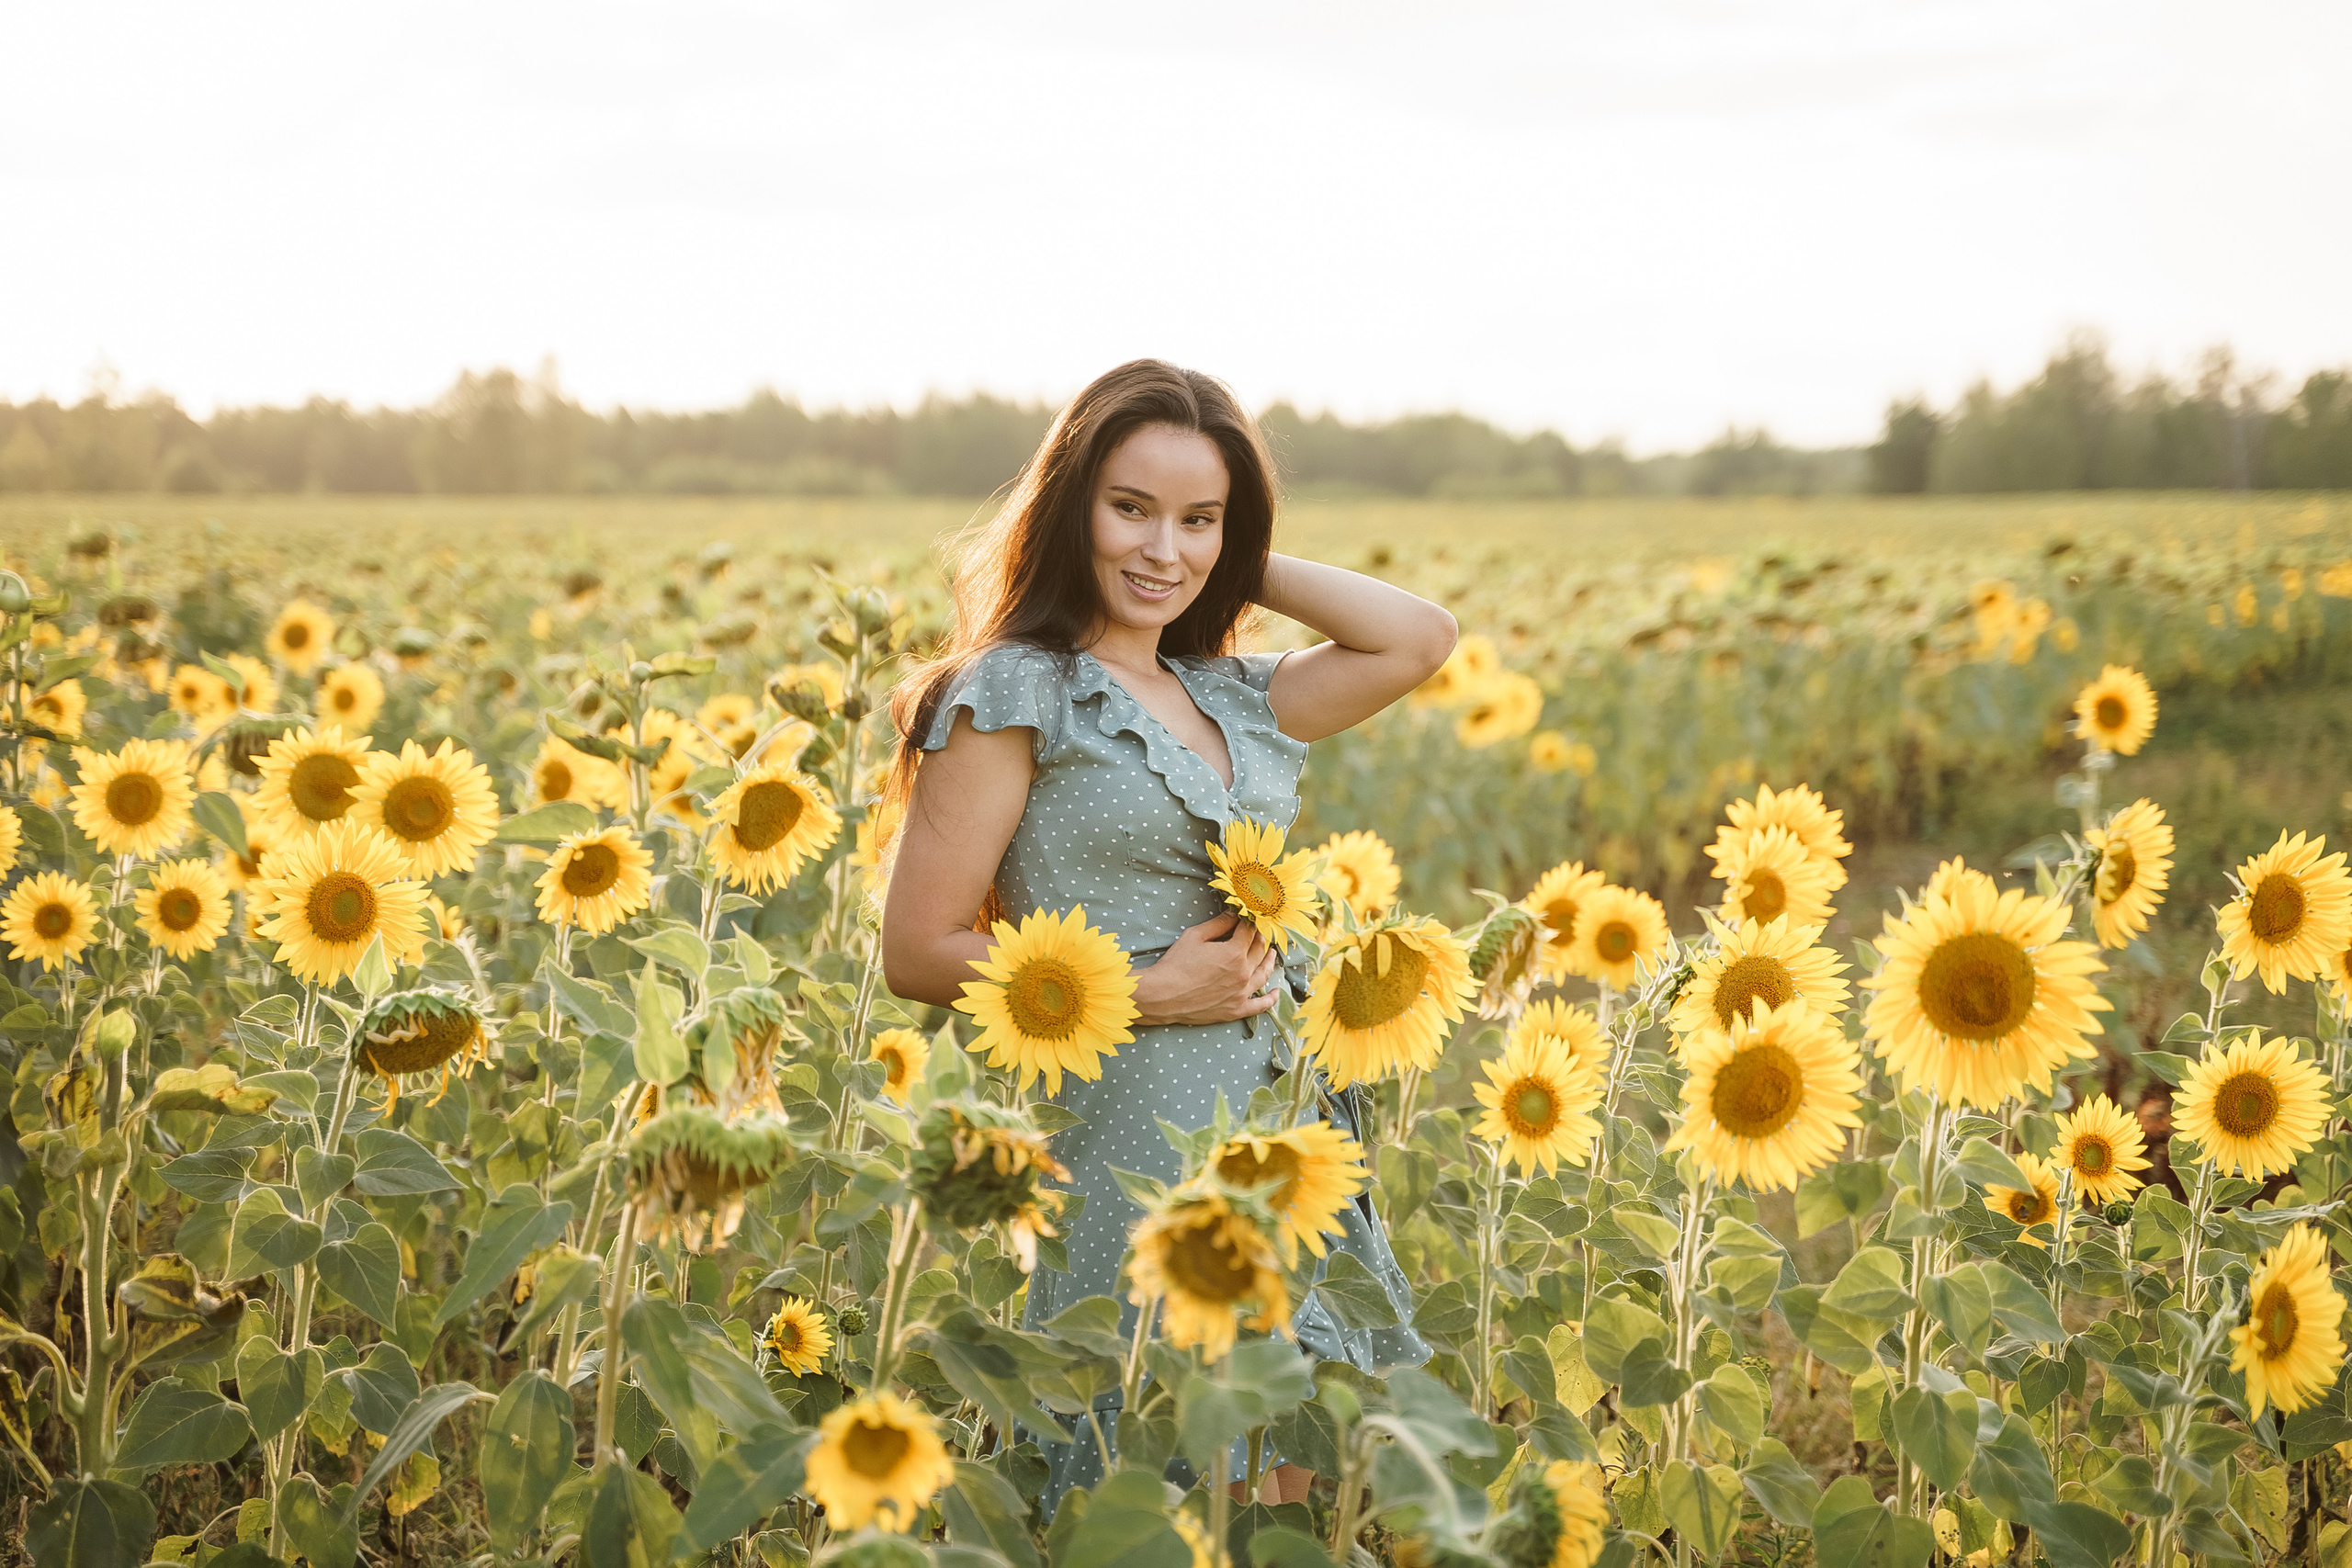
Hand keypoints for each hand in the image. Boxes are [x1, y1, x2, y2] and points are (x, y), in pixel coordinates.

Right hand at [1131, 913, 1279, 1026]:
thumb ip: (1219, 923)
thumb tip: (1235, 913)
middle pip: (1259, 950)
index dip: (1249, 922)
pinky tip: (1276, 993)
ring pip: (1264, 974)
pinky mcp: (1236, 1010)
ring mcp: (1242, 993)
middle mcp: (1244, 973)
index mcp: (1235, 952)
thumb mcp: (1195, 936)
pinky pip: (1260, 1006)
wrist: (1163, 995)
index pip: (1249, 932)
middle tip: (1258, 932)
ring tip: (1272, 954)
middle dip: (1259, 938)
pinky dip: (1271, 999)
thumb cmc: (1176, 964)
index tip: (1248, 918)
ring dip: (1270, 961)